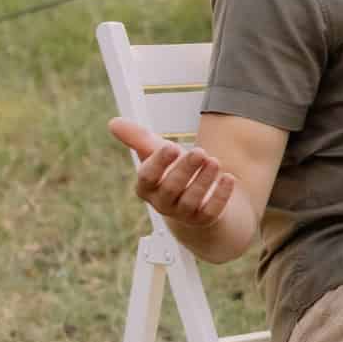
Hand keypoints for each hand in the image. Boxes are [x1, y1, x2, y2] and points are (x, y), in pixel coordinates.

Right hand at [109, 117, 234, 227]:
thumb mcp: (157, 153)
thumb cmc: (172, 171)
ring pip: (191, 200)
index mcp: (146, 187)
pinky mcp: (204, 219)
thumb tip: (113, 122)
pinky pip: (212, 211)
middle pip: (171, 188)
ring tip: (214, 161)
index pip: (147, 177)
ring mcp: (183, 214)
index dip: (159, 163)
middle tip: (199, 152)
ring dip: (204, 180)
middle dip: (185, 169)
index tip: (171, 146)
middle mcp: (162, 203)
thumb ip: (138, 138)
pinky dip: (221, 195)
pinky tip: (229, 178)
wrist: (196, 197)